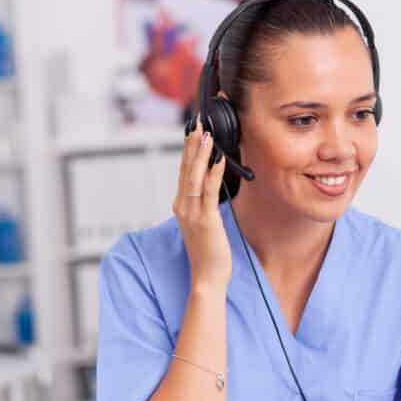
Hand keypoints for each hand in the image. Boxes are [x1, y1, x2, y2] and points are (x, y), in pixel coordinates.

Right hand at [173, 117, 230, 292]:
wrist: (206, 277)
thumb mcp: (202, 224)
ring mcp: (192, 213)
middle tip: (197, 122)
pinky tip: (218, 159)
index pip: (183, 172)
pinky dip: (213, 173)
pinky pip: (209, 191)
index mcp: (181, 206)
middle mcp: (183, 206)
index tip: (192, 131)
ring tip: (206, 134)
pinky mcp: (205, 220)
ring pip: (194, 176)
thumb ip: (202, 205)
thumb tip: (209, 188)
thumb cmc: (208, 253)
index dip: (188, 151)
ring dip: (201, 153)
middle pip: (186, 169)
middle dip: (192, 144)